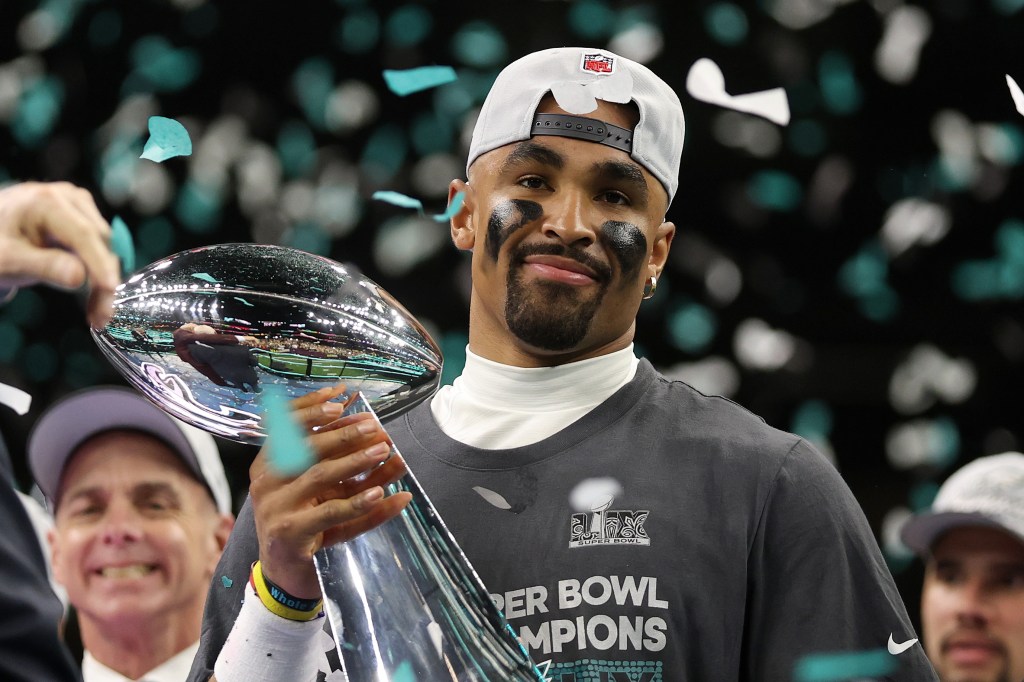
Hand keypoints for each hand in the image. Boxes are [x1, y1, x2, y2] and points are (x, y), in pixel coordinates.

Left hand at [0, 181, 119, 327]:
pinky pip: (100, 247)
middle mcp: (68, 198)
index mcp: (46, 202)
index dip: (100, 263)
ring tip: (95, 311)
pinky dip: (99, 272)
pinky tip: (94, 294)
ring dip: (103, 280)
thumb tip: (80, 278)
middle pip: (99, 242)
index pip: (83, 234)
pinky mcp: (84, 217)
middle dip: (102, 280)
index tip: (110, 288)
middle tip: (100, 316)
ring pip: (105, 247)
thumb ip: (44, 266)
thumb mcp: (9, 259)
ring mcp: (79, 206)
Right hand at [250, 384, 411, 598]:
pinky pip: (330, 513)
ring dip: (356, 461)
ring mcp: (276, 508)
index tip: (340, 397)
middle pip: (307, 447)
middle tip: (374, 426)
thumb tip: (382, 439)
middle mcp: (267, 481)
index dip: (312, 408)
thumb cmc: (305, 521)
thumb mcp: (324, 490)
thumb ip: (345, 464)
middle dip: (344, 433)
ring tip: (384, 451)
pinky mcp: (292, 533)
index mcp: (268, 463)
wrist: (285, 574)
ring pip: (320, 476)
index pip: (285, 426)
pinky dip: (358, 502)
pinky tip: (380, 492)